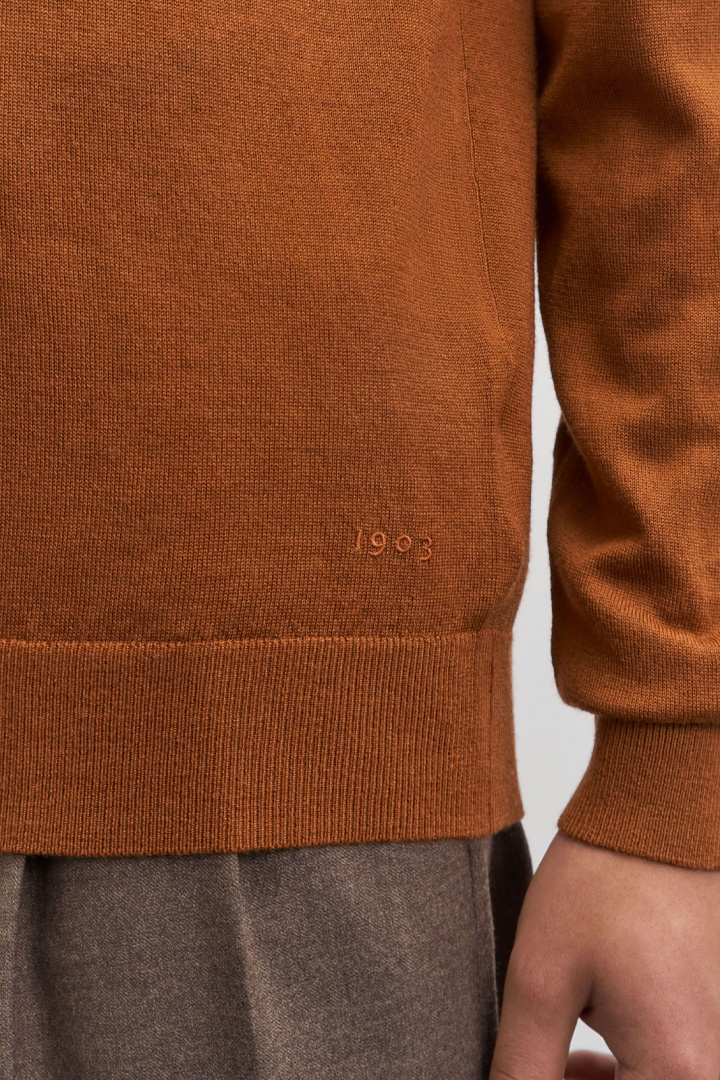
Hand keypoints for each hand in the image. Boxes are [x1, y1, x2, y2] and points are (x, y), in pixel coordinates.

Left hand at [488, 830, 719, 1079]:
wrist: (658, 817)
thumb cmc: (603, 883)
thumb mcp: (541, 980)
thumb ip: (524, 1068)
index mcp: (678, 1072)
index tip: (527, 1073)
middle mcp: (713, 1067)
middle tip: (541, 1067)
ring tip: (561, 1059)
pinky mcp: (717, 1020)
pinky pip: (675, 1069)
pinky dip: (634, 1069)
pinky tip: (595, 1045)